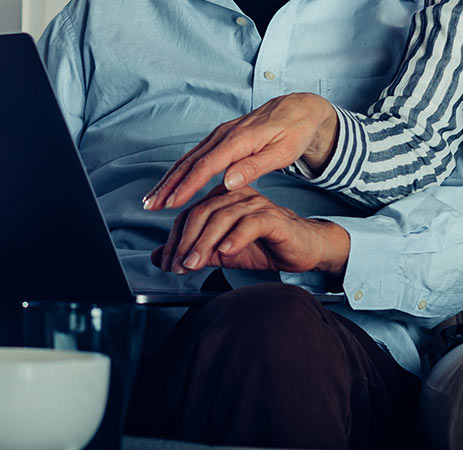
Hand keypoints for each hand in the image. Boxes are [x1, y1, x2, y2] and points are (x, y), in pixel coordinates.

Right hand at [143, 93, 339, 210]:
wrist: (298, 108)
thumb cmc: (294, 132)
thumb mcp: (283, 152)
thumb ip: (255, 167)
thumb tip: (228, 183)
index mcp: (238, 140)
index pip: (206, 166)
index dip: (186, 186)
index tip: (171, 203)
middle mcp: (223, 135)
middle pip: (189, 162)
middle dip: (167, 185)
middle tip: (150, 205)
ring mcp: (219, 135)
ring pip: (187, 159)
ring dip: (168, 179)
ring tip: (152, 199)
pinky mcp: (219, 137)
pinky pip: (194, 156)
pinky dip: (179, 172)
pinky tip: (170, 184)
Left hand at [148, 185, 349, 276]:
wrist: (303, 249)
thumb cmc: (265, 246)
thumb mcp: (222, 252)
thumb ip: (194, 252)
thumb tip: (159, 257)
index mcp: (221, 199)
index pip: (189, 215)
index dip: (175, 240)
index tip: (167, 263)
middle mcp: (236, 196)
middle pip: (202, 213)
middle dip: (186, 242)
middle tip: (179, 266)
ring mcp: (255, 204)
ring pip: (222, 217)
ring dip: (205, 243)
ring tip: (196, 263)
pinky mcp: (273, 217)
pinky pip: (250, 223)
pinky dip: (235, 238)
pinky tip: (226, 252)